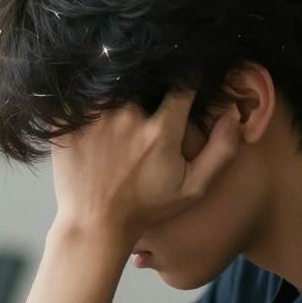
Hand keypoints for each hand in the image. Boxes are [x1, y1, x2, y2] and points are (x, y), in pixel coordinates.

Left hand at [50, 89, 240, 242]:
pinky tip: (91, 106)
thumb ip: (221, 149)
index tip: (182, 88)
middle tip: (146, 95)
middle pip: (143, 79)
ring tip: (117, 100)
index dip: (185, 82)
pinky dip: (84, 94)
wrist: (94, 223)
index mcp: (160, 131)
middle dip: (148, 83)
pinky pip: (78, 93)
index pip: (181, 85)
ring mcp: (94, 117)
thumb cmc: (146, 207)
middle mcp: (127, 117)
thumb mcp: (193, 187)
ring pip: (112, 82)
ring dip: (116, 85)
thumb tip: (233, 113)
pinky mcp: (68, 122)